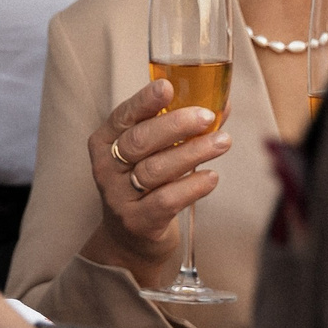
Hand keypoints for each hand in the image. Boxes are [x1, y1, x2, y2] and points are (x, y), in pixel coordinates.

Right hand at [83, 79, 229, 281]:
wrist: (130, 240)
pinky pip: (166, 200)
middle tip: (206, 116)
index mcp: (105, 141)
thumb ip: (180, 128)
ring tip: (222, 143)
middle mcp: (106, 167)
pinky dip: (192, 186)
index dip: (145, 101)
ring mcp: (118, 197)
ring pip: (156, 170)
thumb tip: (222, 104)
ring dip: (193, 153)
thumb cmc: (145, 185)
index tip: (168, 87)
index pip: (124, 116)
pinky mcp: (138, 222)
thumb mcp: (152, 154)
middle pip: (140, 141)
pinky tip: (212, 177)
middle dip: (175, 125)